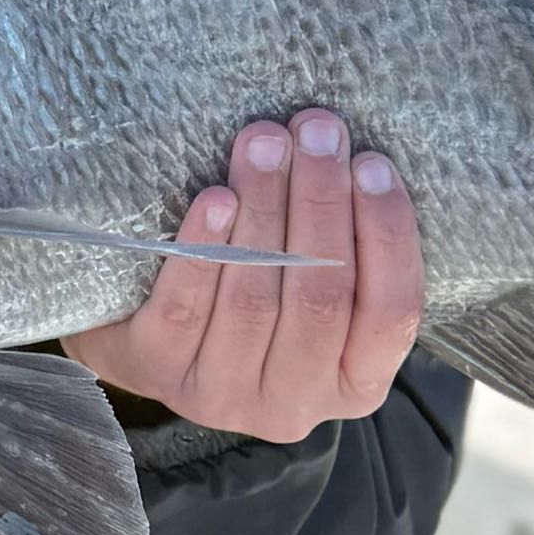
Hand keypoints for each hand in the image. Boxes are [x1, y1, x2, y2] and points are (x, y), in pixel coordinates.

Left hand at [63, 112, 423, 443]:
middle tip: (316, 130)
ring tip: (266, 142)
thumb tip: (350, 155)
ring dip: (265, 208)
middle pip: (321, 299)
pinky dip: (203, 247)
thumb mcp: (312, 289)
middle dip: (322, 203)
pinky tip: (216, 198)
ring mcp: (224, 394)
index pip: (391, 314)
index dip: (387, 236)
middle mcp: (295, 404)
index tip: (372, 163)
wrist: (142, 335)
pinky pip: (185, 306)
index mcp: (354, 383)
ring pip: (254, 297)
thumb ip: (343, 250)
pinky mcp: (159, 371)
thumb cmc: (254, 296)